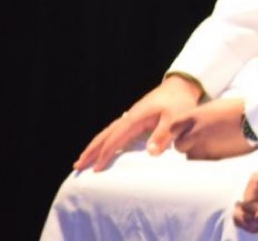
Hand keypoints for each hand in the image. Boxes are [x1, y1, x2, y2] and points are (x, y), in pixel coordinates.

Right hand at [73, 74, 202, 171]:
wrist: (181, 86)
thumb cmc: (180, 103)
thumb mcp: (176, 118)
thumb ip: (164, 135)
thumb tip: (150, 152)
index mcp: (136, 118)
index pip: (116, 139)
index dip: (105, 154)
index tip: (95, 170)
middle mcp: (129, 117)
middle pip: (105, 135)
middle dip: (91, 151)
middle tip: (76, 167)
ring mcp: (130, 117)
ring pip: (107, 133)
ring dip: (94, 146)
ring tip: (82, 160)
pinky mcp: (134, 118)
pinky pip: (114, 132)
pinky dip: (104, 141)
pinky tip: (101, 149)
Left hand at [170, 97, 257, 159]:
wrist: (254, 120)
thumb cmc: (238, 110)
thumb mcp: (214, 107)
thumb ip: (200, 117)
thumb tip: (194, 125)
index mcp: (194, 116)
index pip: (174, 128)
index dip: (179, 131)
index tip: (185, 132)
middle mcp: (194, 132)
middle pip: (179, 145)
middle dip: (186, 144)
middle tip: (197, 141)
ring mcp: (203, 147)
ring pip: (190, 156)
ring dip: (196, 152)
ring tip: (211, 146)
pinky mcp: (213, 158)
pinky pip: (203, 161)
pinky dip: (207, 158)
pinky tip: (218, 150)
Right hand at [234, 172, 257, 232]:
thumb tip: (254, 220)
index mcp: (257, 181)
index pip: (246, 204)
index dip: (256, 213)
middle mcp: (253, 189)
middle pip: (242, 211)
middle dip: (254, 220)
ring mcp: (255, 199)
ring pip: (244, 217)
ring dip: (255, 224)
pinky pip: (250, 220)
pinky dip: (257, 225)